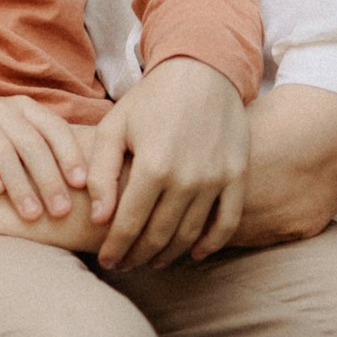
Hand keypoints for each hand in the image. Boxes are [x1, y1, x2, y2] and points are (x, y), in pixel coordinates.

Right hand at [0, 95, 90, 224]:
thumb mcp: (14, 151)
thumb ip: (42, 157)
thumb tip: (88, 185)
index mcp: (22, 108)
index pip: (53, 128)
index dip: (70, 154)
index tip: (83, 184)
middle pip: (30, 142)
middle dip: (48, 179)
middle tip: (60, 211)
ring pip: (2, 146)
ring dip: (19, 183)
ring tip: (32, 212)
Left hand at [87, 58, 249, 270]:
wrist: (203, 71)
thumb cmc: (151, 99)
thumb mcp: (115, 127)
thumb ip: (102, 173)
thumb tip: (98, 218)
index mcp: (153, 166)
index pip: (129, 224)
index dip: (115, 248)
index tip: (106, 260)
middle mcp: (187, 178)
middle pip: (159, 235)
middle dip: (137, 256)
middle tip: (124, 265)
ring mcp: (216, 179)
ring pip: (190, 234)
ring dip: (168, 254)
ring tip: (151, 261)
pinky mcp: (237, 176)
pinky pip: (227, 222)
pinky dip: (211, 244)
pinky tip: (193, 254)